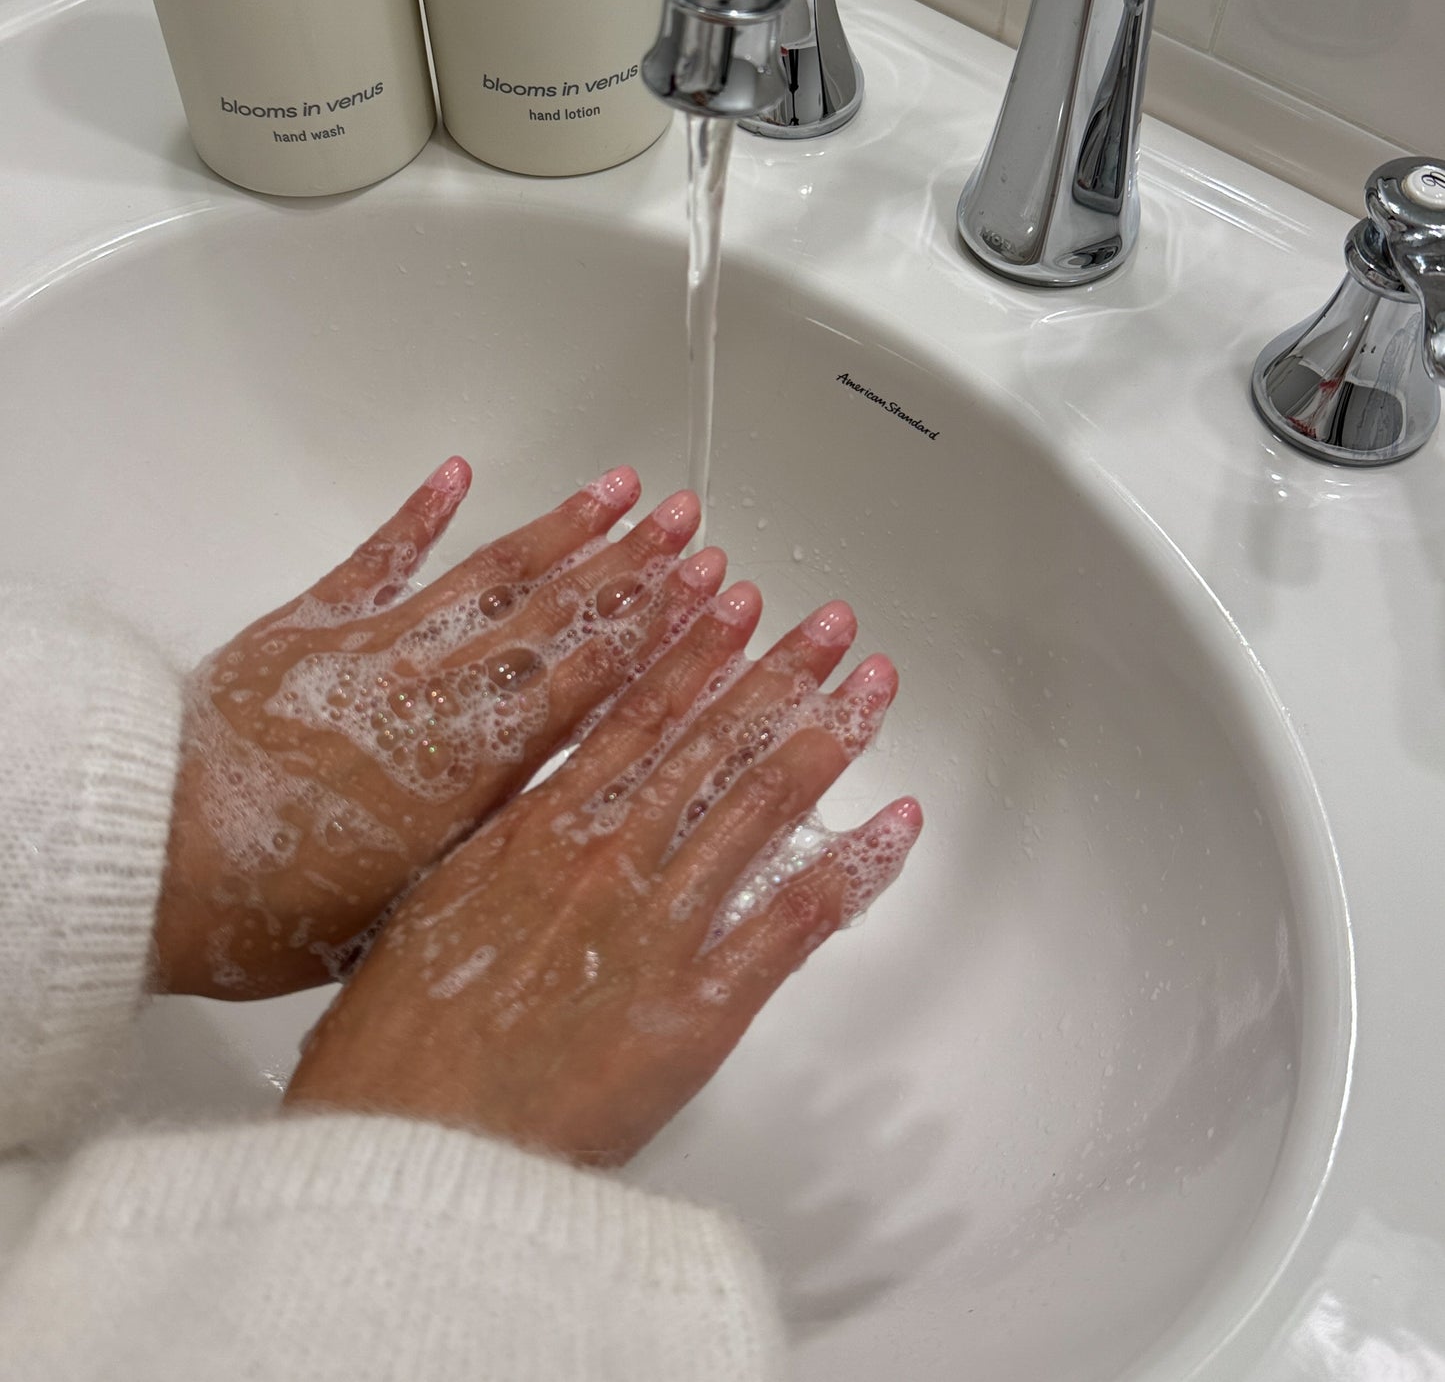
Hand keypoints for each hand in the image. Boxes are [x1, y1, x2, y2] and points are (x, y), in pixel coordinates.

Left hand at [155, 460, 721, 998]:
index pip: (591, 681)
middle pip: (558, 614)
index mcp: (468, 768)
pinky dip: (419, 513)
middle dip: (637, 567)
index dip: (661, 632)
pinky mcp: (311, 623)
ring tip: (621, 486)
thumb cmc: (267, 911)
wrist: (151, 864)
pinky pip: (378, 556)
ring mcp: (379, 647)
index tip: (715, 593)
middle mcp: (438, 693)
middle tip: (697, 522)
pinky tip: (460, 471)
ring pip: (491, 575)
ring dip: (563, 528)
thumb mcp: (410, 908)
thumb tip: (564, 815)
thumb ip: (492, 844)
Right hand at [285, 583, 921, 1165]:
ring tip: (868, 684)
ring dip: (825, 736)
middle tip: (828, 621)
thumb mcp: (432, 905)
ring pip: (760, 807)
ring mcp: (659, 927)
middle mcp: (608, 860)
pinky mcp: (700, 1006)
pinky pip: (794, 922)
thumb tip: (541, 805)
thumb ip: (500, 846)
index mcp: (539, 830)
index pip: (636, 714)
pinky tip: (895, 822)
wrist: (406, 1144)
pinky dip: (853, 867)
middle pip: (713, 742)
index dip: (696, 652)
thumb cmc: (397, 1042)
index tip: (732, 602)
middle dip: (780, 672)